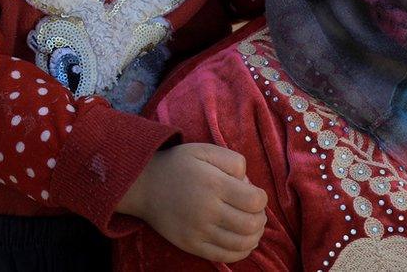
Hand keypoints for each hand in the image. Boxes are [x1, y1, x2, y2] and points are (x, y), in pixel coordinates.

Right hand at [116, 143, 268, 262]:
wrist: (144, 185)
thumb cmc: (179, 165)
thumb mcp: (206, 150)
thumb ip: (233, 160)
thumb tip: (249, 183)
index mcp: (214, 184)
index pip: (255, 201)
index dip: (262, 198)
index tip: (255, 194)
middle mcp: (208, 210)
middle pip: (251, 225)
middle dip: (261, 218)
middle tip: (256, 211)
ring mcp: (198, 231)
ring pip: (241, 244)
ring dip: (255, 236)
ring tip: (252, 226)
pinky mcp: (191, 245)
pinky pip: (224, 256)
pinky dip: (241, 252)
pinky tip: (242, 241)